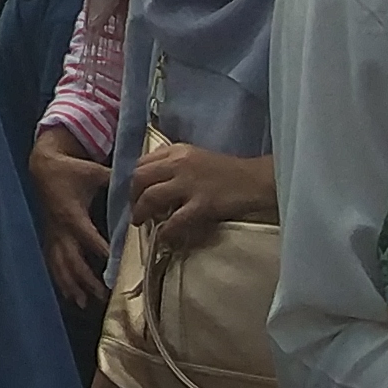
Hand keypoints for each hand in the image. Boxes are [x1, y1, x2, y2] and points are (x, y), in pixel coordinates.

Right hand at [26, 138, 111, 313]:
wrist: (43, 167)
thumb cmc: (71, 170)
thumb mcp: (93, 172)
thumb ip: (115, 181)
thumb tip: (138, 187)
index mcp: (72, 214)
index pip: (88, 237)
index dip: (100, 251)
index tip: (114, 266)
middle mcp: (61, 229)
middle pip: (72, 259)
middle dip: (86, 279)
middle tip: (103, 295)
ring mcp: (54, 235)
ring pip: (60, 265)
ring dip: (72, 285)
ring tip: (84, 304)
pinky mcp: (50, 237)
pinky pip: (54, 263)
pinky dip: (61, 280)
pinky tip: (70, 296)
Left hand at [122, 143, 274, 238]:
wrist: (256, 181)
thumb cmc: (227, 171)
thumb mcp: (196, 157)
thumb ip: (173, 164)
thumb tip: (153, 180)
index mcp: (177, 151)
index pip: (142, 163)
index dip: (134, 180)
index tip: (135, 193)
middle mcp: (179, 164)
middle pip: (140, 178)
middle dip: (132, 197)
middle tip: (135, 210)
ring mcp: (189, 184)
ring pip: (151, 197)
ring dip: (141, 212)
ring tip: (141, 222)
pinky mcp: (202, 204)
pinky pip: (175, 220)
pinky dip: (166, 231)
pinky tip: (164, 237)